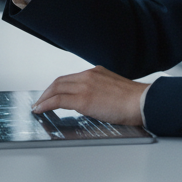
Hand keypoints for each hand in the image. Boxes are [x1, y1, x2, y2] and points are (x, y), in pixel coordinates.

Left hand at [31, 66, 148, 126]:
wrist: (143, 102)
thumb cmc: (135, 100)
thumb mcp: (115, 89)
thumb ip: (102, 91)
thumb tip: (93, 102)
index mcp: (97, 72)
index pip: (71, 77)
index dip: (58, 86)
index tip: (52, 93)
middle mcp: (88, 75)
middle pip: (60, 81)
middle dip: (47, 91)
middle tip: (40, 100)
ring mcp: (85, 86)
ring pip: (56, 88)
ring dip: (44, 98)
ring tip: (38, 106)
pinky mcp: (83, 99)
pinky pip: (58, 100)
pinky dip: (46, 104)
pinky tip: (41, 110)